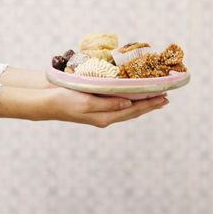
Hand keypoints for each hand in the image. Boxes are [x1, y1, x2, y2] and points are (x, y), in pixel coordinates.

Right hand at [43, 87, 168, 127]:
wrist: (46, 102)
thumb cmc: (65, 100)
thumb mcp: (87, 101)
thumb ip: (108, 103)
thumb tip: (129, 103)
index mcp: (105, 117)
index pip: (133, 110)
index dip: (149, 104)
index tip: (164, 98)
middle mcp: (105, 117)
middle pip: (133, 111)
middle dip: (150, 104)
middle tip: (165, 98)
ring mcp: (101, 113)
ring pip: (127, 108)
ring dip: (142, 103)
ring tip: (154, 97)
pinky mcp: (96, 106)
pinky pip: (118, 104)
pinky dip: (129, 100)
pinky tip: (133, 96)